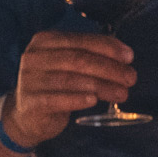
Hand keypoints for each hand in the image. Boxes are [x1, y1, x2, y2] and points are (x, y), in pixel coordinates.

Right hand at [3, 31, 135, 146]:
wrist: (27, 116)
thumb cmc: (54, 86)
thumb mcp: (68, 65)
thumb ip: (90, 56)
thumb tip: (125, 56)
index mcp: (45, 41)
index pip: (81, 40)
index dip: (108, 47)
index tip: (129, 57)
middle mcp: (34, 57)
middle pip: (78, 59)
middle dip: (109, 68)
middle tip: (130, 78)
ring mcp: (30, 79)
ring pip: (72, 80)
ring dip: (102, 86)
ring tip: (122, 93)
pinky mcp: (31, 102)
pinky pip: (59, 99)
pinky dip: (79, 99)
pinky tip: (94, 101)